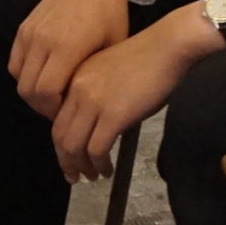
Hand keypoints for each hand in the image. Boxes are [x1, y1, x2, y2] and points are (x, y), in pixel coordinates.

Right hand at [10, 0, 142, 117]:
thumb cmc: (110, 12)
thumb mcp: (113, 46)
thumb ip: (95, 76)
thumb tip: (87, 107)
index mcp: (67, 46)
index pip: (45, 92)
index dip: (54, 110)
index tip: (69, 112)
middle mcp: (42, 39)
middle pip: (28, 90)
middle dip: (42, 107)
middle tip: (61, 110)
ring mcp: (30, 32)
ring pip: (18, 78)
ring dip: (32, 92)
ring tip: (53, 94)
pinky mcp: (24, 27)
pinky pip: (15, 62)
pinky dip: (25, 75)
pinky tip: (45, 76)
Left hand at [51, 6, 216, 181]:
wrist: (168, 47)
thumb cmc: (148, 60)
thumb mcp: (111, 75)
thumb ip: (98, 98)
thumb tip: (99, 127)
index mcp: (75, 79)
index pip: (57, 119)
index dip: (61, 144)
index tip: (68, 159)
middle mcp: (77, 90)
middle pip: (60, 135)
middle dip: (66, 161)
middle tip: (74, 177)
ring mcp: (93, 102)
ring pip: (74, 146)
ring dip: (82, 166)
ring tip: (93, 176)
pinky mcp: (113, 115)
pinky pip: (96, 149)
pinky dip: (100, 164)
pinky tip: (108, 169)